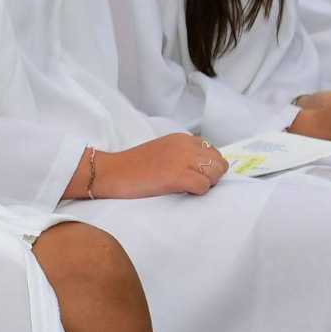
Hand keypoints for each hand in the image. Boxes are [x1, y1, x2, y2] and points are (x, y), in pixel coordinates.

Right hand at [99, 133, 226, 198]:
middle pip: (219, 163)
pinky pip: (203, 187)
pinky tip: (180, 192)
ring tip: (186, 189)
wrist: (111, 172)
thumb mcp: (162, 150)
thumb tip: (202, 168)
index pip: (213, 152)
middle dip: (210, 177)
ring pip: (215, 174)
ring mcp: (182, 160)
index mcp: (182, 138)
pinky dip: (196, 193)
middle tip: (192, 185)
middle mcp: (186, 145)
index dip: (207, 167)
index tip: (193, 175)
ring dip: (205, 185)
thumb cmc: (133, 167)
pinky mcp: (178, 176)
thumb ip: (183, 153)